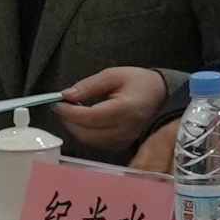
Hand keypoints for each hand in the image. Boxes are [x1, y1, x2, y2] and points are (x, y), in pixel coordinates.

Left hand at [50, 64, 176, 151]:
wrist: (161, 95)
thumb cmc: (140, 83)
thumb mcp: (113, 75)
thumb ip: (89, 86)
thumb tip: (67, 95)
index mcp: (125, 109)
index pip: (90, 117)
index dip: (69, 112)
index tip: (57, 103)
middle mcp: (125, 129)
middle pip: (86, 133)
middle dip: (69, 120)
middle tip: (62, 106)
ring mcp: (124, 139)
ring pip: (89, 141)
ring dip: (76, 127)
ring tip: (73, 110)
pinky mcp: (122, 145)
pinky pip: (97, 143)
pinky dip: (85, 133)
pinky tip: (85, 120)